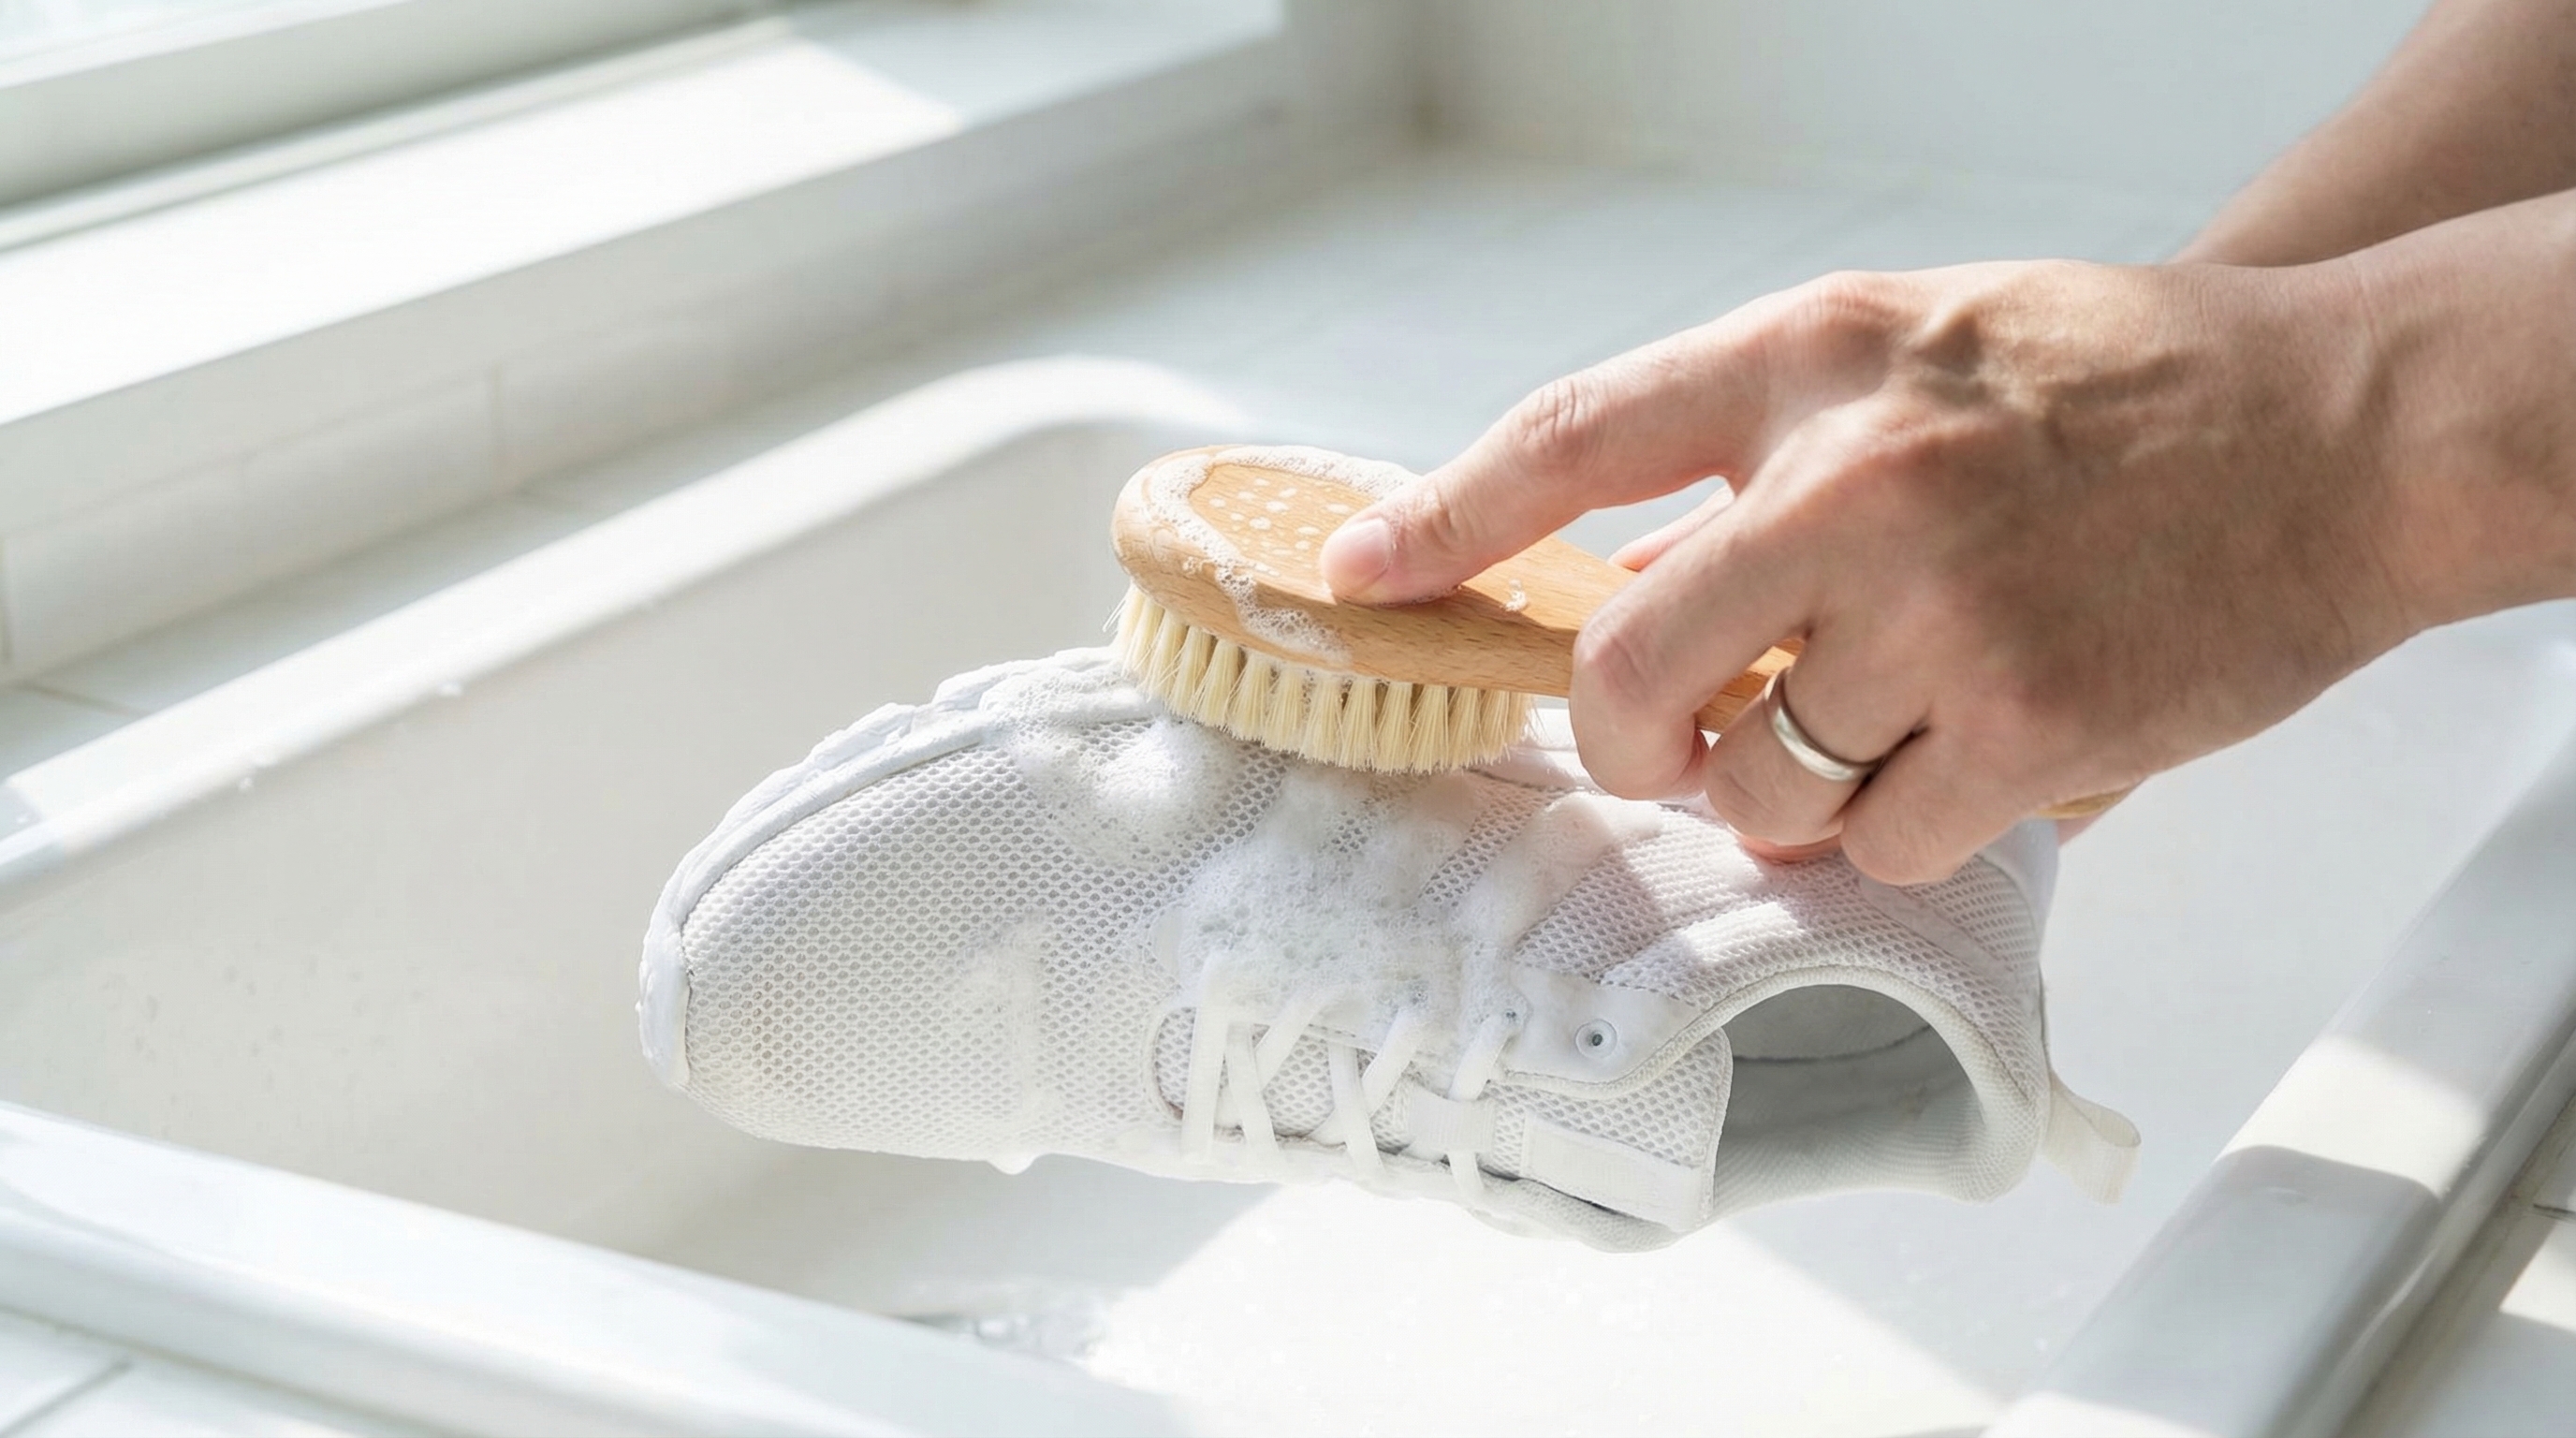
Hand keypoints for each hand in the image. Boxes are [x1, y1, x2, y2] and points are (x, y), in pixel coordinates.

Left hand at [1320, 257, 2434, 882]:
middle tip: (1660, 748)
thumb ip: (1756, 458)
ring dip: (1779, 788)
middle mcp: (1859, 479)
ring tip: (1863, 729)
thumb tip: (1620, 590)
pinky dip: (1889, 829)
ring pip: (1753, 781)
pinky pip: (1871, 842)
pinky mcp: (2030, 730)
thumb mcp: (1913, 354)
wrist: (2342, 426)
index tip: (1359, 573)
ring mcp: (1942, 612)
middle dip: (1622, 740)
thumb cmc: (2120, 388)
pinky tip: (1958, 758)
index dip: (1444, 515)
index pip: (1576, 434)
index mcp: (1817, 356)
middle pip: (1630, 669)